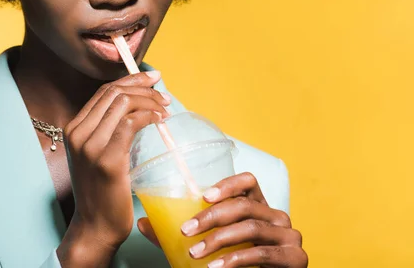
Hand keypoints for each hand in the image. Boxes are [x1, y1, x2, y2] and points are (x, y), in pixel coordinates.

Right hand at [57, 71, 170, 265]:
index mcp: (74, 128)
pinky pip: (132, 123)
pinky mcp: (107, 159)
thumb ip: (108, 129)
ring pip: (124, 103)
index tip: (152, 78)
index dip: (131, 80)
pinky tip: (160, 121)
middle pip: (114, 92)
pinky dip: (150, 116)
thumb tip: (137, 103)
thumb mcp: (97, 153)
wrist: (96, 225)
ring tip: (165, 109)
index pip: (104, 91)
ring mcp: (90, 146)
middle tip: (164, 94)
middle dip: (144, 86)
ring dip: (150, 101)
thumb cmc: (102, 190)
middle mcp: (77, 133)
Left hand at [138, 173, 307, 267]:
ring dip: (219, 240)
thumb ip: (179, 235)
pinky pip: (263, 253)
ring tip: (195, 253)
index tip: (203, 196)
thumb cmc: (232, 264)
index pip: (248, 181)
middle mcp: (277, 215)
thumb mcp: (207, 246)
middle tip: (186, 230)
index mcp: (258, 205)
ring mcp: (290, 235)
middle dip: (211, 217)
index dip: (228, 183)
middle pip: (245, 205)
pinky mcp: (296, 257)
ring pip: (252, 227)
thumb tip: (142, 223)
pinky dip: (236, 260)